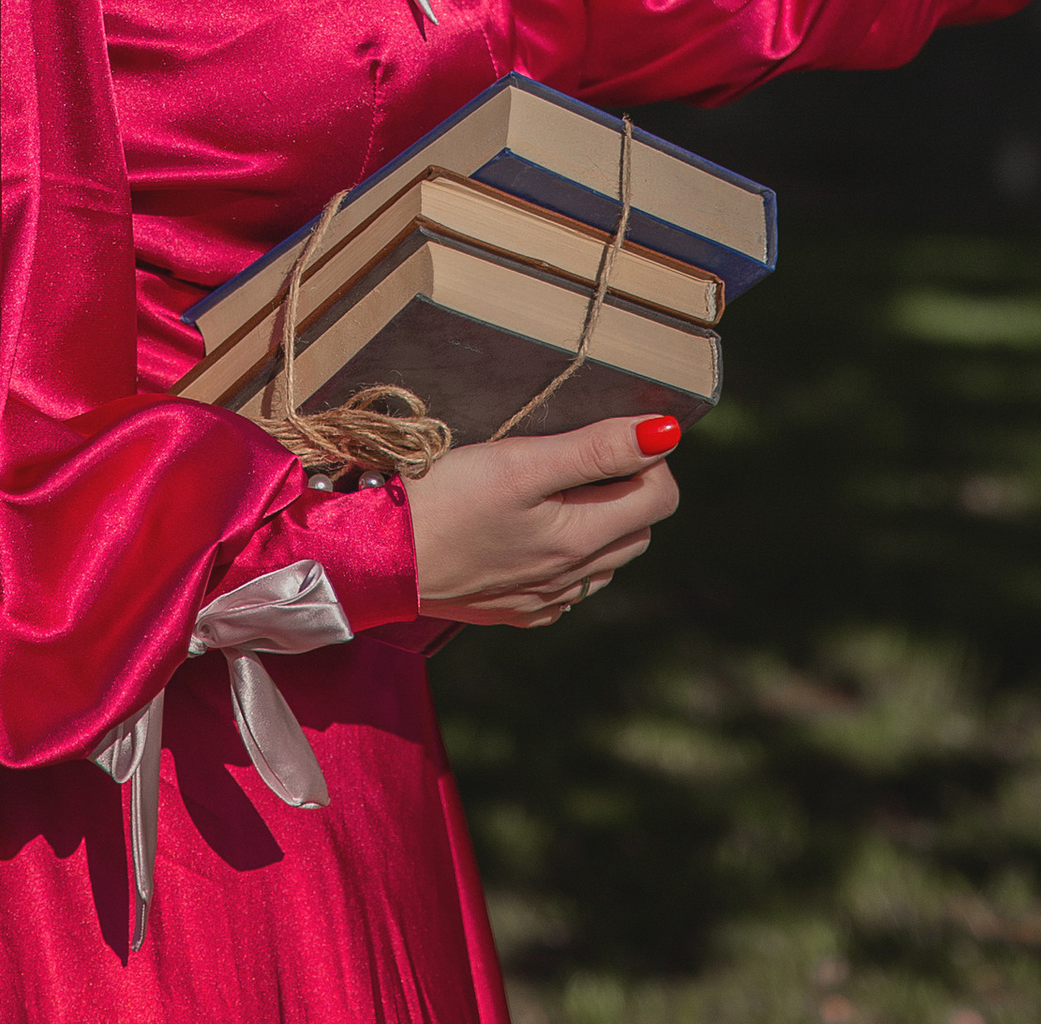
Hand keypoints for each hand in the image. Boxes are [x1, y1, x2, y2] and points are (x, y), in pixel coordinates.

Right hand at [404, 414, 681, 626]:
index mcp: (578, 543)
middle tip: (582, 452)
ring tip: (556, 485)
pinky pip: (563, 585)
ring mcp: (538, 601)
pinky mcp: (509, 610)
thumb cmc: (444, 500)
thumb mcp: (521, 462)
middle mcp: (567, 582)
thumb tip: (665, 432)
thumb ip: (595, 448)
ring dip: (600, 522)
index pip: (659, 500)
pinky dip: (566, 554)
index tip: (612, 431)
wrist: (375, 560)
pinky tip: (531, 529)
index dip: (648, 457)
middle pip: (636, 532)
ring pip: (602, 561)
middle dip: (628, 488)